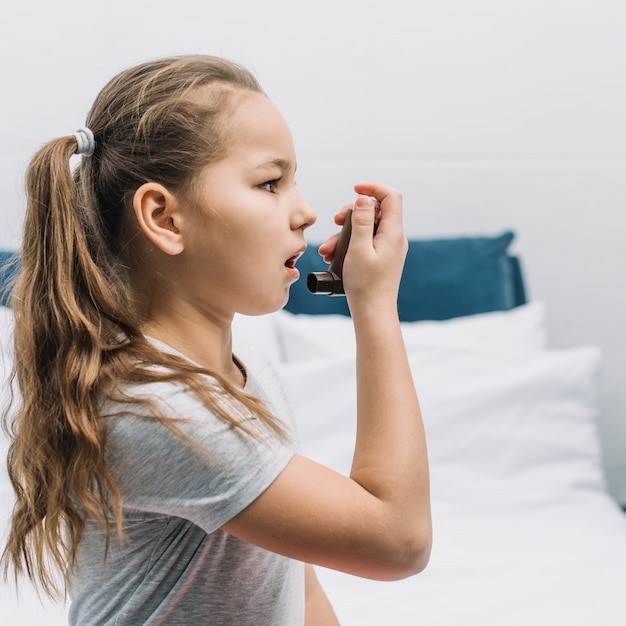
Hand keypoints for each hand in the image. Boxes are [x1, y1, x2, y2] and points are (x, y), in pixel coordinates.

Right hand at [318, 182, 407, 314]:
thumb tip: (364, 199)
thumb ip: (361, 221)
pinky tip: (332, 256)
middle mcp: (394, 238)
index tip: (355, 189)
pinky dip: (349, 245)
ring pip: (366, 228)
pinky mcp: (381, 258)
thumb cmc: (366, 285)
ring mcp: (388, 249)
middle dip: (351, 213)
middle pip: (376, 211)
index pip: (391, 197)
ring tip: (327, 249)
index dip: (373, 188)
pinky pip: (365, 243)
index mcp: (393, 233)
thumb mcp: (358, 249)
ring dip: (344, 233)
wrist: (372, 312)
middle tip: (335, 221)